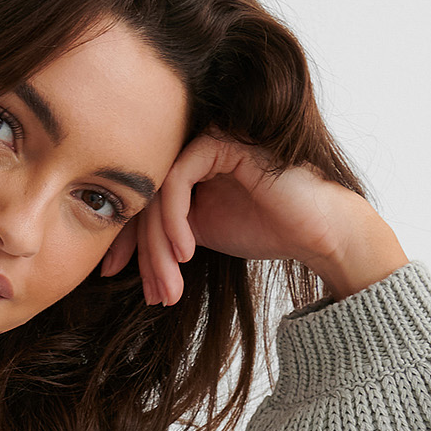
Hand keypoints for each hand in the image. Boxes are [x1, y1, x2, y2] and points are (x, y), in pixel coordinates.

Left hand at [101, 131, 406, 305]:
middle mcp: (190, 144)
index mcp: (184, 162)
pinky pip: (178, 180)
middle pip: (144, 196)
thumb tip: (114, 247)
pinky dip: (174, 221)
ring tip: (170, 287)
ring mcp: (206, 137)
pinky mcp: (221, 141)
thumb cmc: (268, 230)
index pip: (139, 197)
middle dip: (143, 252)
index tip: (111, 274)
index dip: (123, 238)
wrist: (320, 230)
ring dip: (160, 247)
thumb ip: (161, 228)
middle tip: (151, 293)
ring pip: (157, 192)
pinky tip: (187, 253)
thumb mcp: (199, 233)